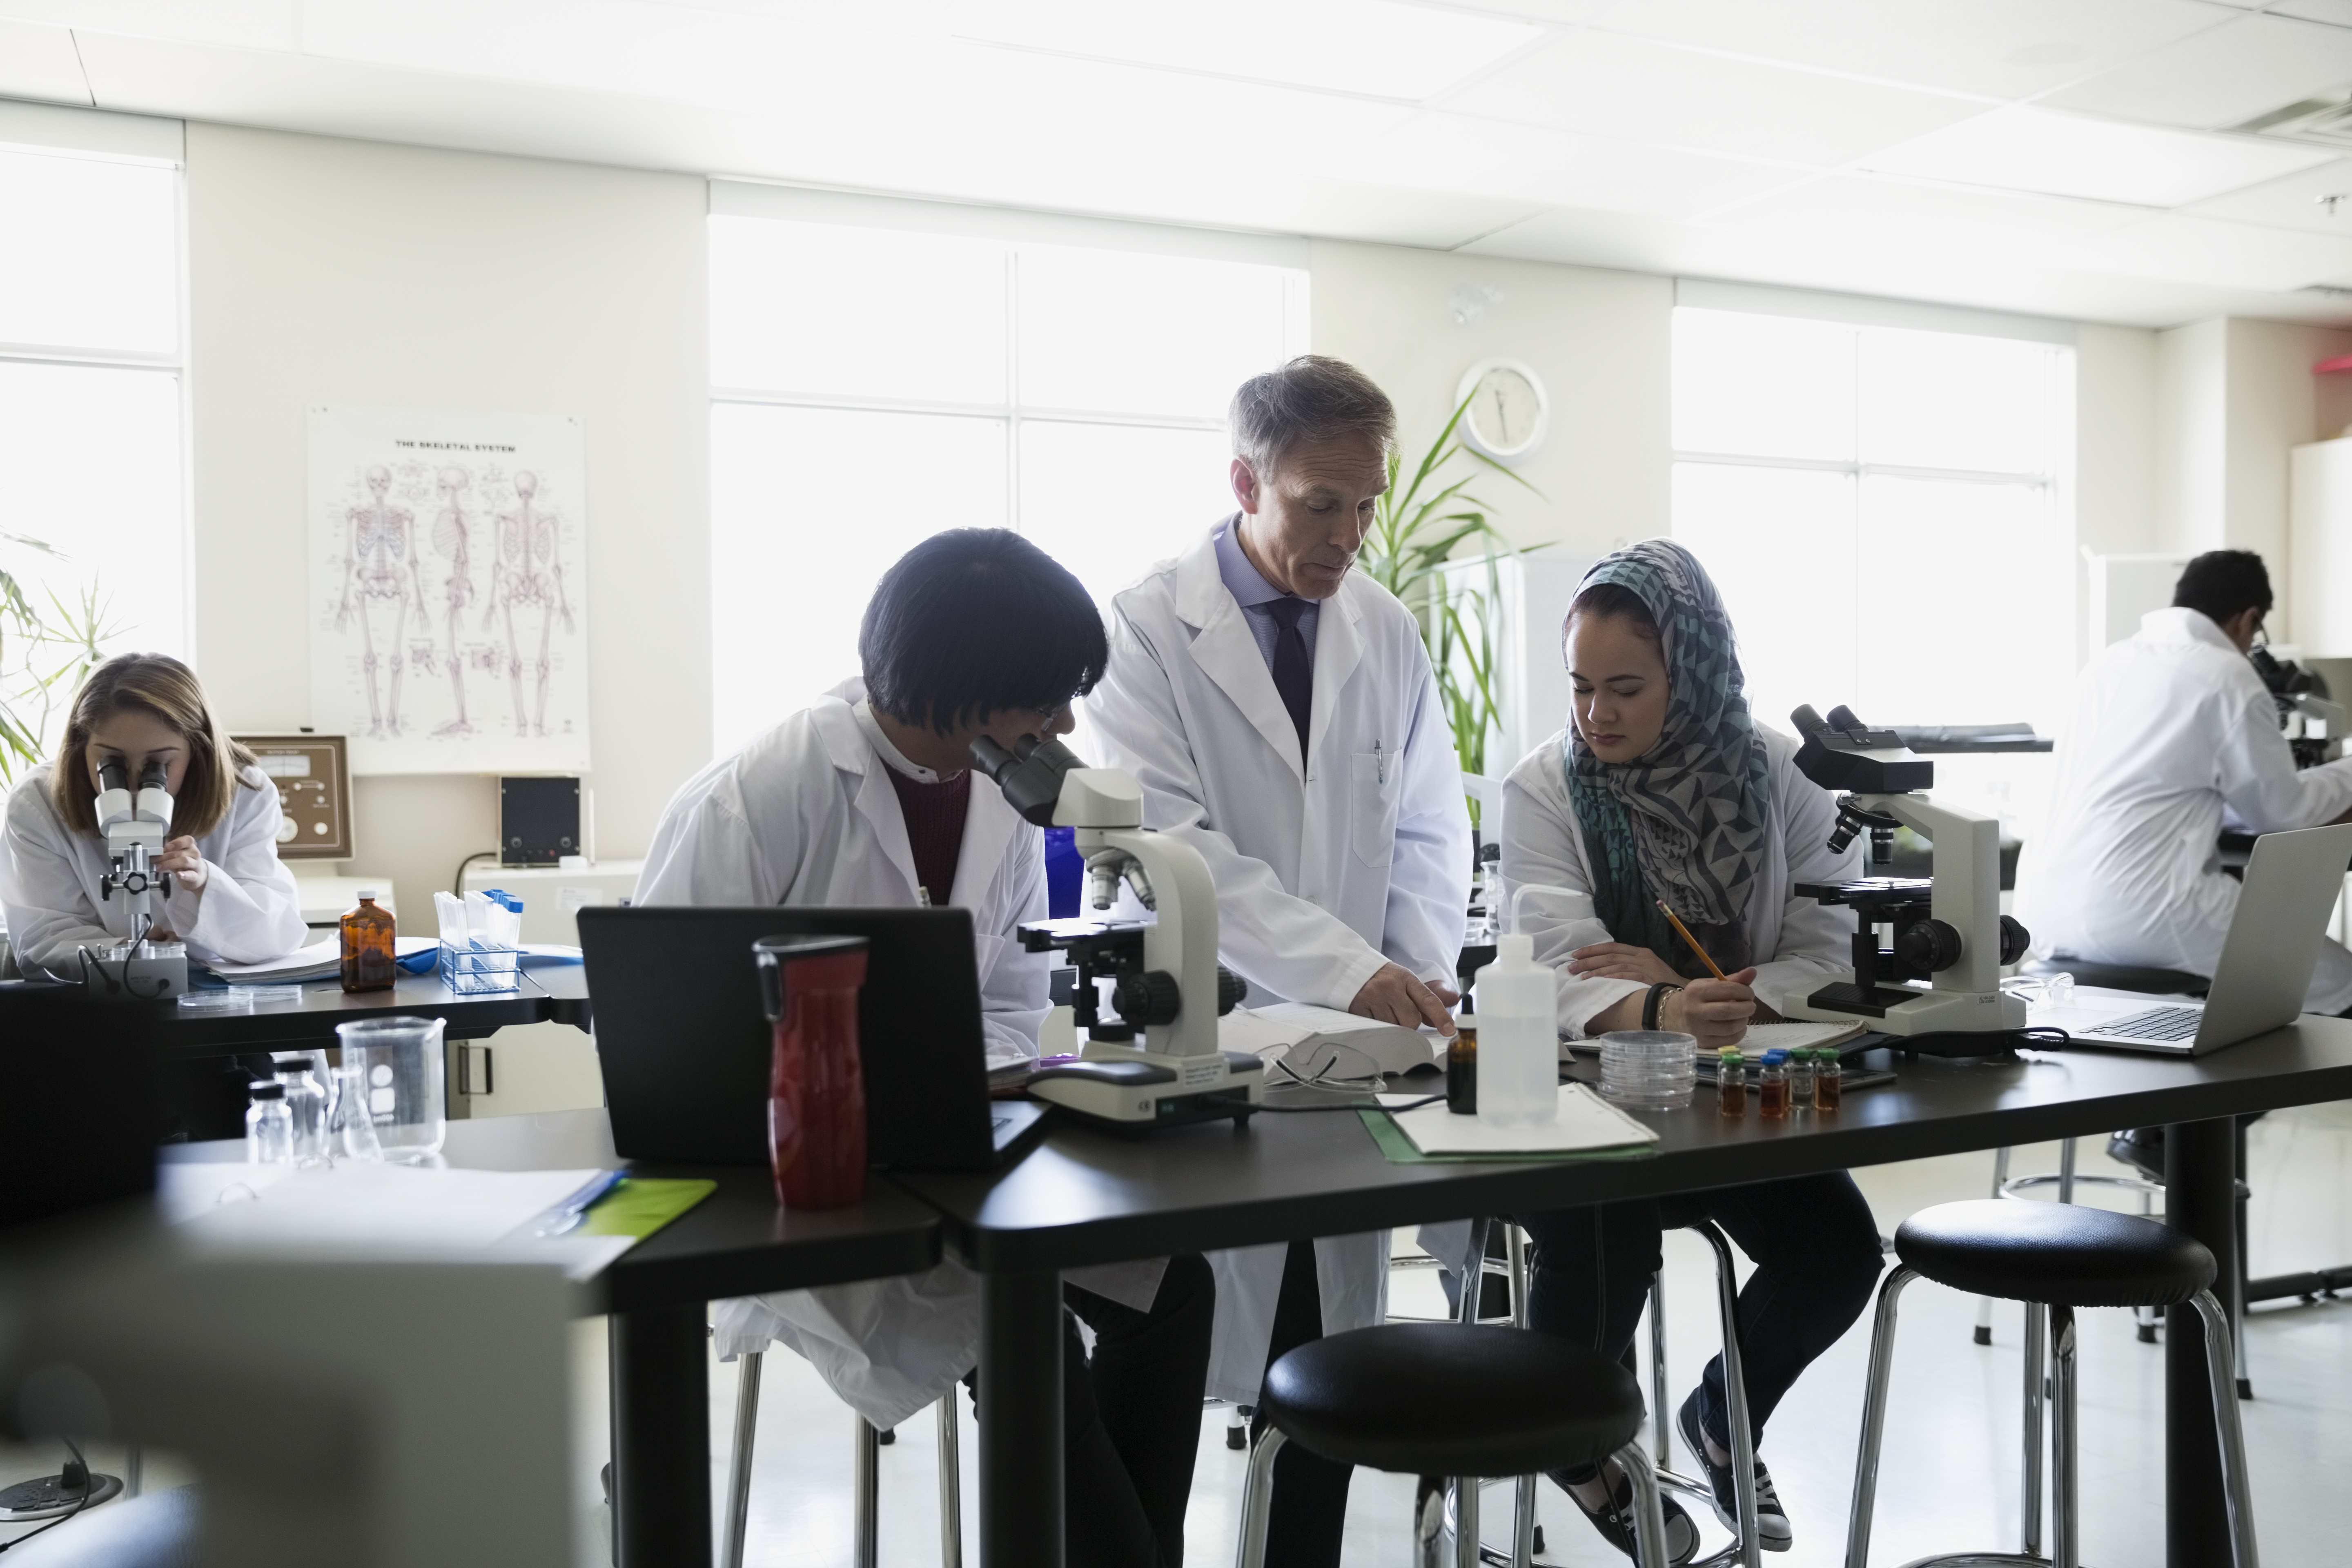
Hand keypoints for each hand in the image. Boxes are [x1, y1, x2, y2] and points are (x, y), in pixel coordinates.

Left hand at [155, 835, 208, 895]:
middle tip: (153, 860)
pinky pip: (191, 875)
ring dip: (170, 864)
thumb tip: (155, 852)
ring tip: (159, 867)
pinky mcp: (196, 877)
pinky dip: (184, 875)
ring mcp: (196, 865)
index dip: (177, 843)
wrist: (198, 875)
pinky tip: (179, 875)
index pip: (188, 840)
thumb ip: (169, 852)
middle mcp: (195, 854)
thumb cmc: (184, 863)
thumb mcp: (178, 855)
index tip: (166, 847)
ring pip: (185, 861)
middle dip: (165, 856)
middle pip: (181, 853)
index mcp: (190, 846)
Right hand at [1350, 963, 1457, 1036]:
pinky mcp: (1359, 1008)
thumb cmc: (1382, 977)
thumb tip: (1453, 999)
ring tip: (1385, 1012)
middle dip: (1409, 1023)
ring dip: (1393, 1026)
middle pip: (1411, 1020)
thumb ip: (1428, 994)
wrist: (1350, 968)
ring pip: (1394, 1028)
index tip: (1449, 1030)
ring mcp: (1373, 998)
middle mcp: (1390, 987)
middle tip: (1400, 1013)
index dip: (1440, 1016)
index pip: (1427, 999)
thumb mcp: (1406, 980)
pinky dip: (1378, 1027)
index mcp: (1405, 978)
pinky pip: (1377, 1029)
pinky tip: (1374, 1014)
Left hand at [1566, 941, 1683, 985]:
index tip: (1575, 954)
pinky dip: (1612, 976)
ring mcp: (1645, 966)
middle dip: (1588, 959)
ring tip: (1580, 976)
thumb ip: (1629, 966)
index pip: (1612, 946)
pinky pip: (1626, 975)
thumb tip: (1605, 968)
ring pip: (1615, 964)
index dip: (1592, 950)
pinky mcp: (1648, 977)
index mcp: (1640, 952)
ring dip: (1596, 970)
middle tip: (1571, 966)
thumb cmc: (1662, 983)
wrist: (1684, 993)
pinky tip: (1600, 979)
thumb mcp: (1647, 969)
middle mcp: (1642, 956)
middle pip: (1610, 954)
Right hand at [1660, 968, 1759, 1051]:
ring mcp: (1697, 1029)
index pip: (1727, 990)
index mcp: (1696, 991)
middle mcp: (1694, 1011)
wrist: (1678, 1016)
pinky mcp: (1703, 1043)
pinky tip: (1738, 1026)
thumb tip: (1753, 971)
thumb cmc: (1700, 998)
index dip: (1745, 991)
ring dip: (1744, 1020)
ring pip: (1730, 1027)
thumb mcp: (1711, 985)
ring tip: (1743, 1015)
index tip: (1749, 993)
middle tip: (1750, 1005)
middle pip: (1728, 1011)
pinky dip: (1740, 1032)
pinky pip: (1729, 1040)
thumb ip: (1733, 980)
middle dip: (1747, 1007)